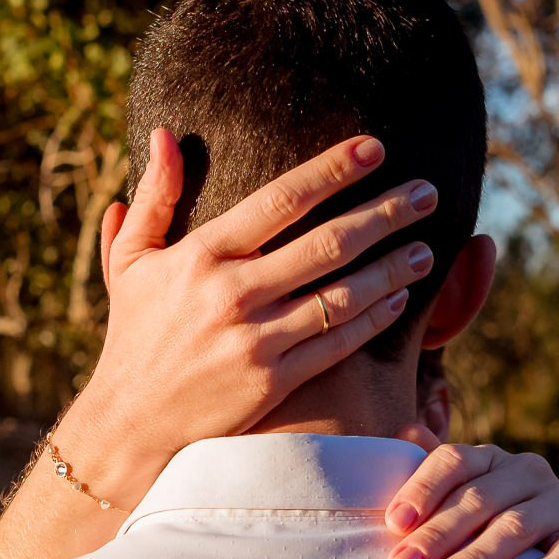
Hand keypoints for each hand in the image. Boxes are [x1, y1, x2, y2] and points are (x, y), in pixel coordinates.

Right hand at [52, 128, 437, 505]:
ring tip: (426, 248)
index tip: (374, 148)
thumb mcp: (131, 262)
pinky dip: (374, 319)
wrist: (131, 423)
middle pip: (327, 242)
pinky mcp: (274, 382)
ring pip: (342, 295)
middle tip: (427, 192)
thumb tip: (163, 135)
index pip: (280, 199)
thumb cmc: (135, 335)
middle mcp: (232, 293)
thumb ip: (153, 197)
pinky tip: (400, 299)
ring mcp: (257, 340)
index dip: (333, 170)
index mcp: (202, 255)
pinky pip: (338, 344)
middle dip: (385, 213)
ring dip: (392, 269)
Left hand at [383, 428, 558, 558]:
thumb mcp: (471, 512)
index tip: (394, 525)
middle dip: (438, 534)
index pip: (454, 461)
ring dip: (479, 556)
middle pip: (479, 497)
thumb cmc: (505, 544)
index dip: (423, 489)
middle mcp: (530, 473)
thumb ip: (439, 479)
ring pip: (518, 525)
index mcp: (493, 463)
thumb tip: (405, 431)